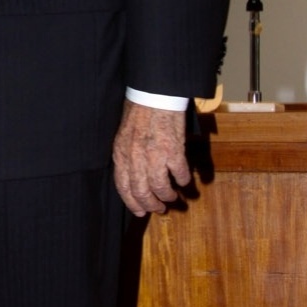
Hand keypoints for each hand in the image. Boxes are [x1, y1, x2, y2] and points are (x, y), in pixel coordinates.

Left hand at [112, 99, 188, 216]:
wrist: (154, 95)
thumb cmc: (139, 112)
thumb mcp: (124, 136)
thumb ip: (127, 157)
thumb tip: (134, 177)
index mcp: (121, 154)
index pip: (123, 187)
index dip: (132, 203)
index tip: (140, 212)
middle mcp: (135, 158)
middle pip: (141, 192)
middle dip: (151, 205)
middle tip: (159, 208)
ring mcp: (154, 155)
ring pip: (160, 188)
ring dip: (168, 195)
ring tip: (173, 197)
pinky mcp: (173, 150)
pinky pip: (179, 174)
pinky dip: (183, 180)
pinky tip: (185, 180)